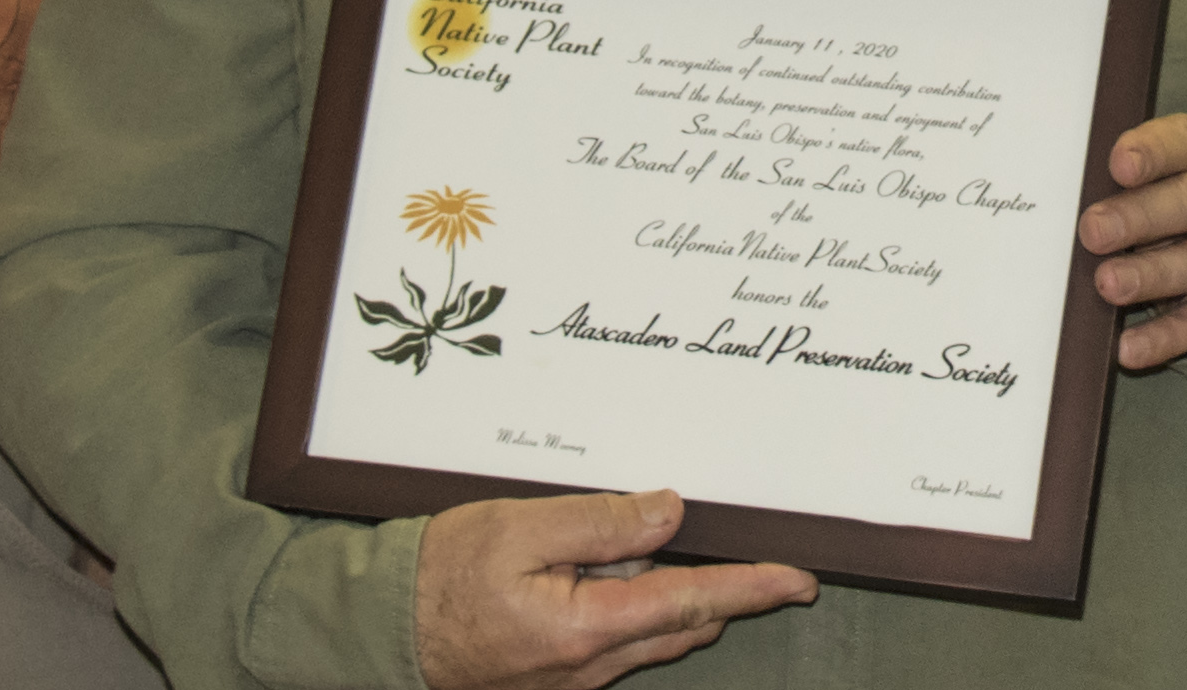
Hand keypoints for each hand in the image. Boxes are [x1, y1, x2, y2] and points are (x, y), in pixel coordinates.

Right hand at [414, 489, 816, 688]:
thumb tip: (669, 513)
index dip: (749, 588)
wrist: (390, 628)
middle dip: (726, 596)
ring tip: (693, 561)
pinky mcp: (559, 676)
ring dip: (683, 603)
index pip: (689, 602)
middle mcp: (592, 666)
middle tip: (767, 568)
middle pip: (681, 627)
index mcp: (587, 627)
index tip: (795, 578)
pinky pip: (620, 643)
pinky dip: (641, 611)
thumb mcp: (520, 526)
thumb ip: (600, 521)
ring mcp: (576, 679)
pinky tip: (624, 578)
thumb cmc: (444, 573)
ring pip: (654, 638)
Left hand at [1076, 112, 1186, 368]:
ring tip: (1107, 284)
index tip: (1117, 165)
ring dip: (1149, 276)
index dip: (1153, 152)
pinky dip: (1164, 337)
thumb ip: (1132, 174)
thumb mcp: (1175, 168)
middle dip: (1139, 217)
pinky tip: (1129, 347)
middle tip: (1092, 231)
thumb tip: (1066, 192)